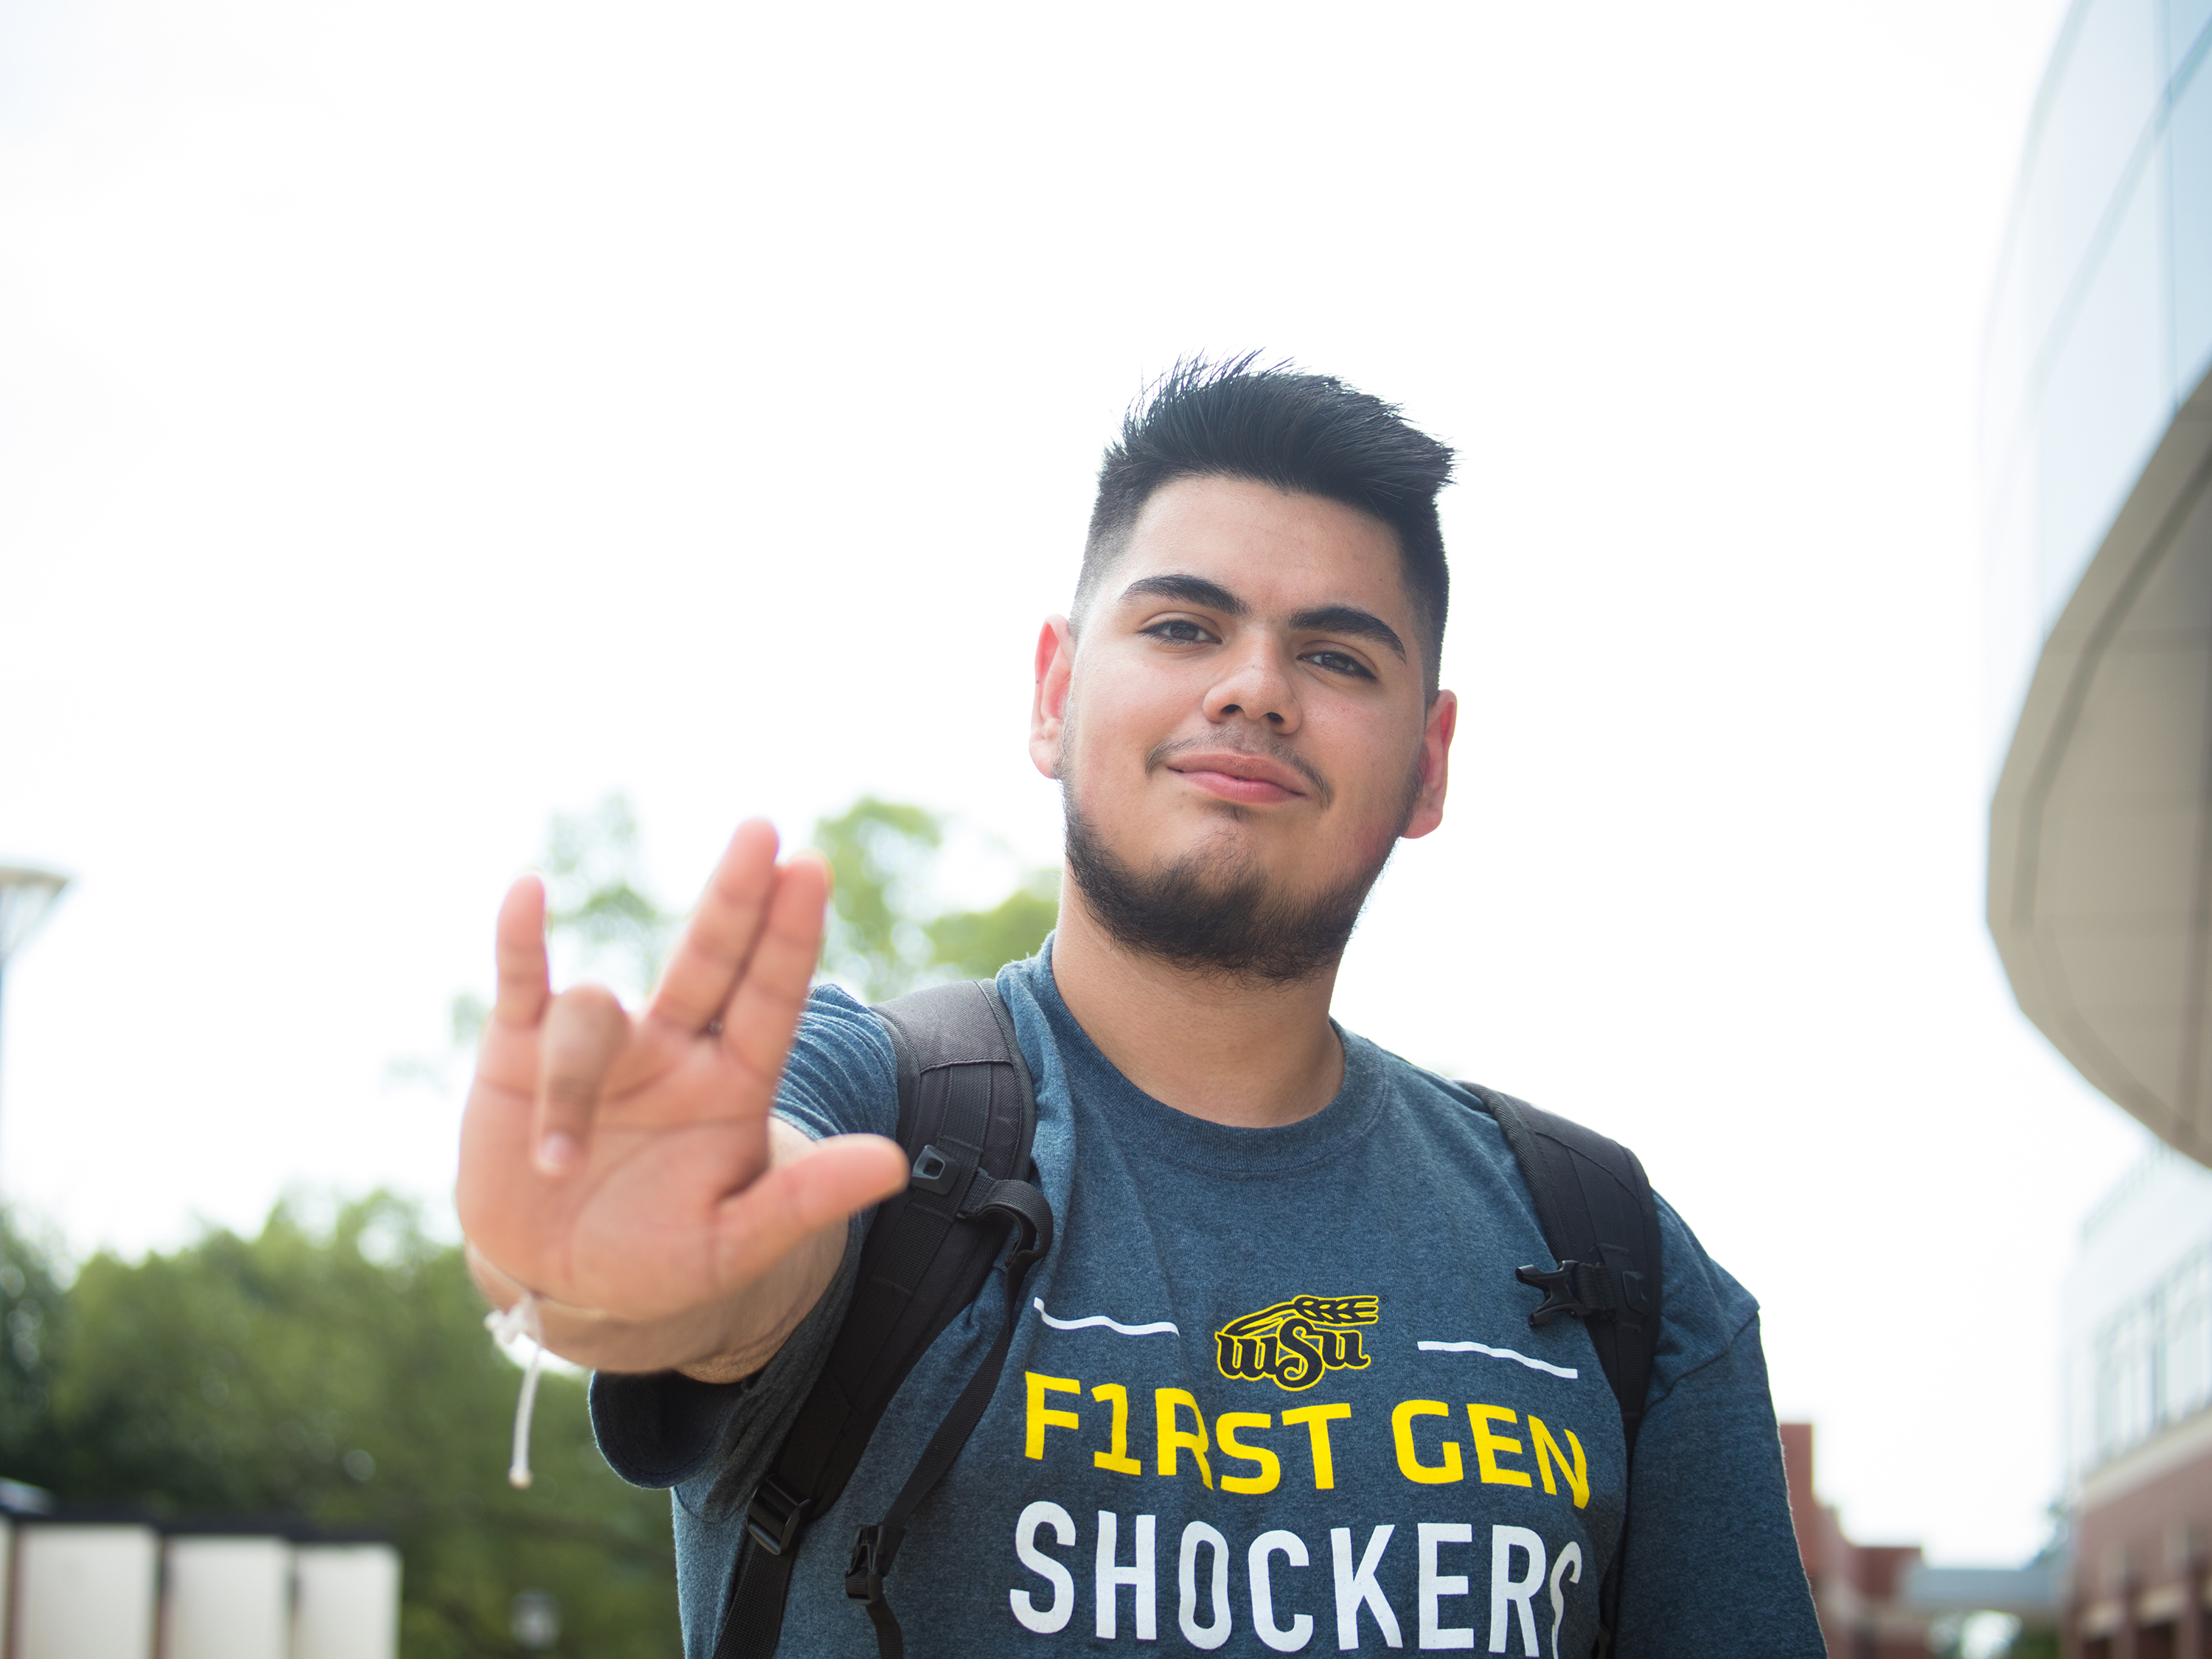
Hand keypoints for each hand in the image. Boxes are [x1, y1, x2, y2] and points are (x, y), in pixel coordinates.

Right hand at [454, 820, 908, 1371]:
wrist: (559, 1283)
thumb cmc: (659, 1259)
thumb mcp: (737, 1246)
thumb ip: (806, 1200)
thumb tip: (894, 1164)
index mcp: (734, 1082)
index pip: (772, 996)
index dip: (790, 934)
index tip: (812, 867)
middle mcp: (674, 1047)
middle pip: (711, 956)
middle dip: (736, 900)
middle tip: (764, 832)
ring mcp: (601, 1045)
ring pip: (595, 1011)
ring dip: (573, 1082)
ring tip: (557, 1167)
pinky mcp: (519, 1053)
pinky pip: (523, 981)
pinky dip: (522, 940)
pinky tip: (529, 893)